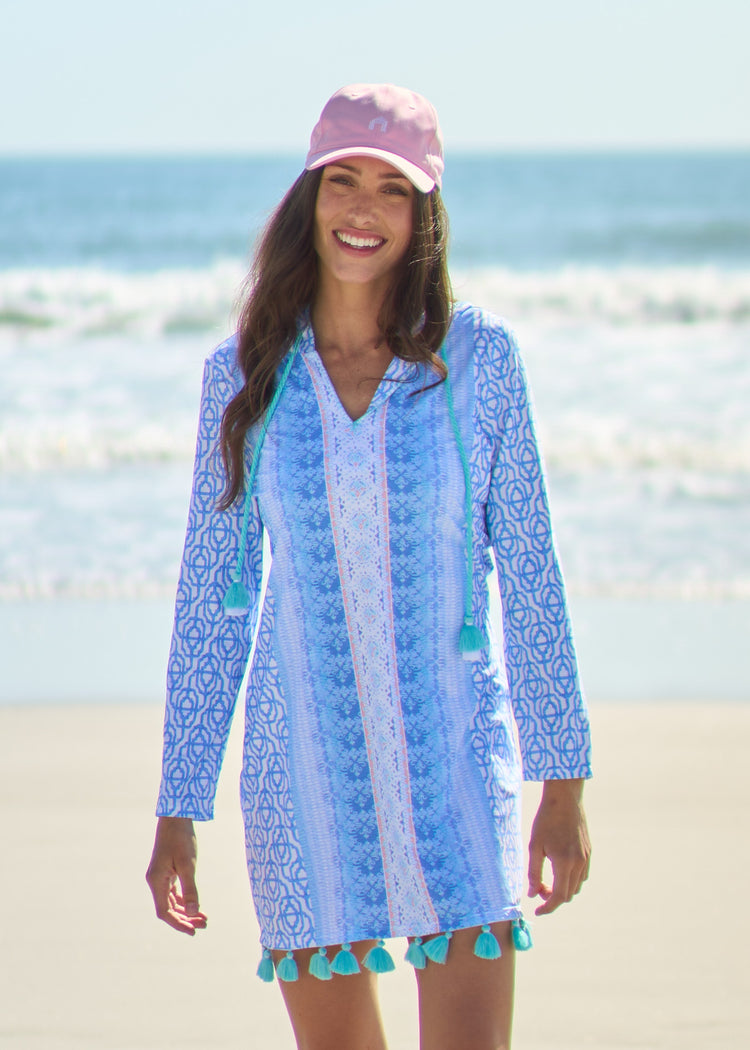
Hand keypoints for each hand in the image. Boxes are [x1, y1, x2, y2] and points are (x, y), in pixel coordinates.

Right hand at [145, 816, 207, 934]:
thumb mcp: (188, 865)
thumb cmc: (181, 839)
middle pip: (168, 909)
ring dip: (186, 911)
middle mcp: (155, 881)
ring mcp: (160, 877)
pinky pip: (173, 892)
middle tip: (204, 924)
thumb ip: (191, 889)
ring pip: (171, 901)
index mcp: (156, 881)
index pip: (165, 912)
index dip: (178, 924)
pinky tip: (196, 905)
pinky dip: (184, 900)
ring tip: (204, 918)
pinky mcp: (166, 871)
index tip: (194, 931)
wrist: (175, 817)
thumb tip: (194, 912)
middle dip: (185, 918)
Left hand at [528, 778, 590, 915]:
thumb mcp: (534, 846)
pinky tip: (558, 870)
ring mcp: (586, 857)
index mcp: (564, 863)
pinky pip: (582, 875)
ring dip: (563, 889)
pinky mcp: (589, 851)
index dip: (548, 908)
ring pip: (577, 886)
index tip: (537, 912)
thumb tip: (532, 893)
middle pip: (569, 894)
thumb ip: (533, 872)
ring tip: (547, 879)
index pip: (559, 896)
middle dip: (553, 898)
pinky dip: (571, 880)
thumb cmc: (546, 820)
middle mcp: (579, 863)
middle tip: (538, 888)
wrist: (565, 798)